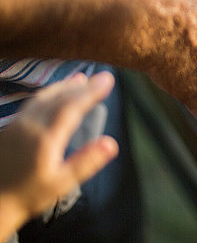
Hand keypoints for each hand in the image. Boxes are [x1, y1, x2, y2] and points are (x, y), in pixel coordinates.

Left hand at [0, 73, 118, 239]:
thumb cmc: (29, 195)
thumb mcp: (62, 183)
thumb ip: (86, 162)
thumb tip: (111, 143)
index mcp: (45, 138)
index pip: (72, 107)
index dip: (91, 92)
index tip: (108, 81)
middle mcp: (30, 126)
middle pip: (60, 98)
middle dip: (83, 86)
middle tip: (103, 77)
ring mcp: (17, 125)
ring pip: (44, 97)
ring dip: (65, 86)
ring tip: (81, 78)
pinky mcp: (9, 128)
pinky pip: (32, 103)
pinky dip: (49, 93)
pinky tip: (54, 94)